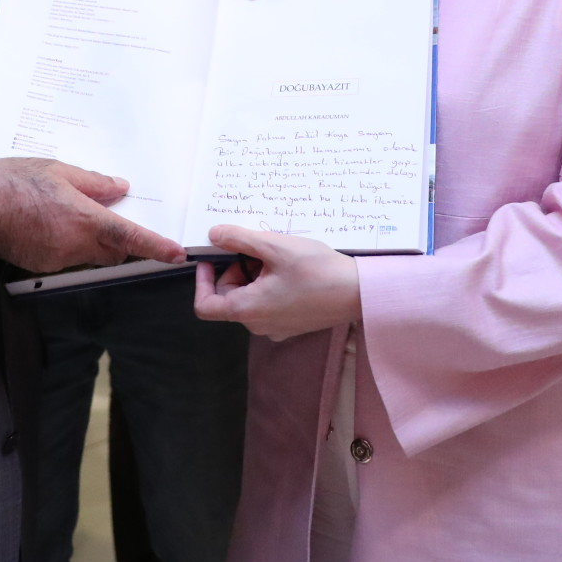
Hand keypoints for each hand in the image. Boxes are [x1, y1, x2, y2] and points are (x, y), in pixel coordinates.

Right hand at [0, 158, 185, 274]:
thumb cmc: (13, 182)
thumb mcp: (58, 170)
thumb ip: (94, 182)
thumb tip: (120, 188)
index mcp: (84, 219)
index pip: (130, 237)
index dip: (155, 246)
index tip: (176, 253)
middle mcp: (75, 245)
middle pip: (113, 251)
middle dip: (118, 238)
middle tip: (107, 213)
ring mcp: (57, 258)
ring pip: (88, 254)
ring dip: (88, 237)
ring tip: (62, 209)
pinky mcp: (41, 264)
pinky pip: (66, 256)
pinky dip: (66, 242)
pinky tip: (46, 221)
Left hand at [193, 225, 360, 340]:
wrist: (360, 293)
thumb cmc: (318, 270)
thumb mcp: (275, 247)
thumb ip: (239, 239)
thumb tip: (213, 234)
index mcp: (248, 310)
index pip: (205, 306)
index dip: (201, 280)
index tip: (211, 258)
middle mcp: (259, 325)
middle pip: (229, 297)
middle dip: (236, 270)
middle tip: (257, 248)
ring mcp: (277, 327)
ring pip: (250, 298)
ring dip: (255, 275)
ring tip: (278, 255)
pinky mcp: (293, 324)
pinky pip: (269, 304)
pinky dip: (270, 284)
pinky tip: (291, 268)